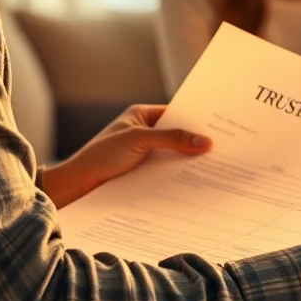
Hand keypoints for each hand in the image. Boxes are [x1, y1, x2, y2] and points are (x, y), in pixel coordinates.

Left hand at [39, 104, 210, 208]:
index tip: (221, 127)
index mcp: (142, 115)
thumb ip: (171, 138)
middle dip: (196, 144)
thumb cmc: (100, 155)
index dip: (196, 120)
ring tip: (216, 168)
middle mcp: (144, 133)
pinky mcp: (143, 175)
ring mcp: (144, 155)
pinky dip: (178, 178)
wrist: (76, 186)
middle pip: (177, 136)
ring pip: (173, 156)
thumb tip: (204, 142)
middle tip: (224, 149)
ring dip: (188, 163)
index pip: (176, 114)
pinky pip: (166, 174)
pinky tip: (195, 184)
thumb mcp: (138, 140)